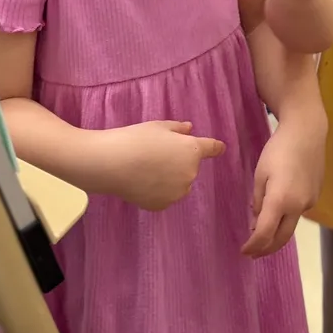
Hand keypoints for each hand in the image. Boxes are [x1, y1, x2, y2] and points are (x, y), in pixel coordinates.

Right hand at [93, 121, 223, 210]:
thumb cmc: (136, 139)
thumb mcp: (158, 126)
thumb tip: (189, 129)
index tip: (220, 148)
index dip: (216, 148)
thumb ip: (178, 129)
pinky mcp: (162, 205)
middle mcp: (190, 173)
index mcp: (192, 150)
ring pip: (178, 184)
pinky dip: (157, 192)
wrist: (112, 164)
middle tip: (155, 155)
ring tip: (146, 171)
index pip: (212, 148)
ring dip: (170, 179)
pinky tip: (141, 183)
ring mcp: (177, 192)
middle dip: (178, 162)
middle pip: (189, 167)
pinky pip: (165, 197)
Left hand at [245, 117, 325, 256]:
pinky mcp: (316, 195)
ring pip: (291, 225)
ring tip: (264, 231)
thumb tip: (256, 224)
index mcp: (280, 201)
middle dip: (266, 249)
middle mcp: (298, 206)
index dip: (253, 246)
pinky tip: (281, 207)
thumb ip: (258, 202)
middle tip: (254, 253)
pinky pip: (299, 212)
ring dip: (277, 233)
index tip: (244, 251)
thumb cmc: (278, 150)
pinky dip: (287, 216)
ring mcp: (310, 202)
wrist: (307, 132)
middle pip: (282, 238)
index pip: (264, 234)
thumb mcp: (260, 175)